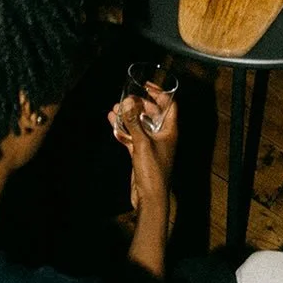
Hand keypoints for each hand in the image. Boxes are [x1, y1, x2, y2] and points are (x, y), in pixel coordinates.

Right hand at [109, 90, 176, 211]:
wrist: (149, 197)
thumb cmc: (152, 170)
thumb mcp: (142, 143)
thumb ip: (133, 122)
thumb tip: (127, 101)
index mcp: (170, 130)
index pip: (169, 105)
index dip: (159, 93)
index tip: (145, 85)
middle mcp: (163, 135)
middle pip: (153, 113)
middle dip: (139, 104)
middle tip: (126, 98)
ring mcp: (152, 145)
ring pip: (140, 125)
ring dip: (128, 117)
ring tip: (115, 109)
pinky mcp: (142, 154)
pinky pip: (133, 137)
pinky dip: (123, 131)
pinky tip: (112, 124)